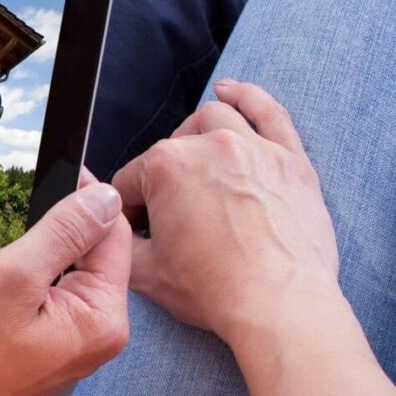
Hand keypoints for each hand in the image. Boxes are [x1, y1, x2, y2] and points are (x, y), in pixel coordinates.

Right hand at [0, 176, 132, 395]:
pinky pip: (40, 299)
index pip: (113, 235)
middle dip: (52, 236)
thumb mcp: (11, 276)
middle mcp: (94, 336)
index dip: (84, 200)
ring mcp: (66, 345)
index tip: (54, 178)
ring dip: (29, 263)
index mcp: (101, 319)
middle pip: (90, 255)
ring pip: (60, 275)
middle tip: (8, 244)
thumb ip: (63, 232)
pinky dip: (17, 286)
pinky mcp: (40, 348)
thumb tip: (101, 197)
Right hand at [113, 80, 338, 341]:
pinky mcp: (289, 159)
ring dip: (195, 139)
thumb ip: (115, 239)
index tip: (136, 231)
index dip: (126, 210)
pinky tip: (231, 90)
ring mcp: (253, 147)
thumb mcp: (144, 272)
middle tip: (168, 217)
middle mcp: (208, 145)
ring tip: (193, 166)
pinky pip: (268, 112)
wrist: (278, 305)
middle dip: (161, 180)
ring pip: (214, 121)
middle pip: (169, 150)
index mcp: (165, 167)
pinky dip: (248, 96)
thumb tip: (106, 228)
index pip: (128, 180)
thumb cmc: (216, 288)